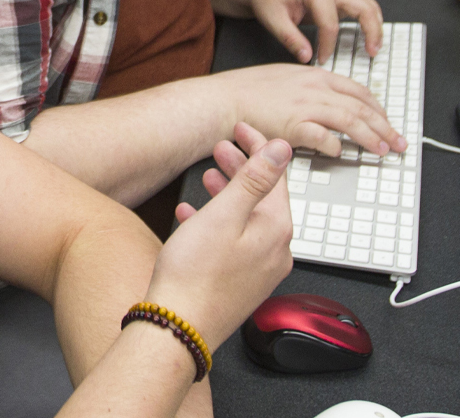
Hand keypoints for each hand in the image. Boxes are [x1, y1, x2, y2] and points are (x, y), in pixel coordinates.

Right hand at [149, 123, 293, 349]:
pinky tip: (194, 218)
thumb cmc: (194, 276)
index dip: (258, 146)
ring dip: (229, 195)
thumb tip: (282, 150)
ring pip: (248, 220)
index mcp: (277, 230)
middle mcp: (276, 251)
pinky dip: (219, 224)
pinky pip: (236, 243)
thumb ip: (255, 180)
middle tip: (221, 148)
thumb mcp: (224, 215)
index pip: (276, 176)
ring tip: (207, 178)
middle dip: (242, 169)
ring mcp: (260, 271)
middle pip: (264, 198)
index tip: (241, 129)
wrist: (176, 329)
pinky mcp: (241, 284)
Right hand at [183, 63, 401, 157]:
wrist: (224, 99)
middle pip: (362, 107)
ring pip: (350, 121)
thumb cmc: (247, 92)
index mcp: (315, 76)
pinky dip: (336, 146)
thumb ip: (309, 88)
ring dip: (371, 137)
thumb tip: (327, 102)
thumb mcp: (286, 78)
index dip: (377, 108)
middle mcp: (315, 89)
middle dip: (385, 126)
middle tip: (398, 142)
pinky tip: (341, 153)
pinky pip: (323, 137)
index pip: (358, 91)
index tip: (386, 121)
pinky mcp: (293, 126)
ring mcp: (305, 107)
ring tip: (382, 150)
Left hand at [249, 0, 383, 64]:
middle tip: (371, 52)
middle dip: (371, 31)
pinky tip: (371, 34)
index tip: (322, 59)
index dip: (328, 45)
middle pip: (362, 7)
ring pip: (368, 4)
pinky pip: (363, 6)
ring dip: (376, 24)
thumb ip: (290, 39)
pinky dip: (371, 19)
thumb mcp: (273, 19)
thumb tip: (307, 57)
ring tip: (375, 46)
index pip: (330, 22)